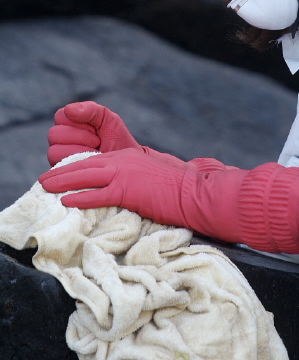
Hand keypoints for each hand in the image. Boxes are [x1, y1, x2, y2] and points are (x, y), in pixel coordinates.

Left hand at [39, 148, 190, 225]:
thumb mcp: (151, 177)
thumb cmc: (177, 189)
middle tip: (44, 179)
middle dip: (62, 172)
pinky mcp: (128, 190)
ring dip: (63, 181)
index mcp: (129, 158)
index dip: (76, 168)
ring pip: (87, 176)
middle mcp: (124, 162)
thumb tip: (122, 191)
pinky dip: (81, 197)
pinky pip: (99, 194)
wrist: (193, 192)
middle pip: (85, 165)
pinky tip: (67, 201)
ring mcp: (125, 174)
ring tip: (45, 186)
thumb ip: (134, 179)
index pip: (96, 161)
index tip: (61, 174)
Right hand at [47, 101, 142, 165]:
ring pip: (54, 151)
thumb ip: (91, 109)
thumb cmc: (116, 141)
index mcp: (68, 124)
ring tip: (95, 153)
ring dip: (80, 150)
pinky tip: (91, 162)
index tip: (96, 128)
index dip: (79, 122)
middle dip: (81, 136)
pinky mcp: (61, 174)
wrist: (125, 165)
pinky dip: (79, 162)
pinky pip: (60, 166)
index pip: (60, 116)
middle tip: (97, 141)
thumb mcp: (108, 119)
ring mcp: (58, 159)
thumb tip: (68, 109)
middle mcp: (59, 141)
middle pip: (55, 134)